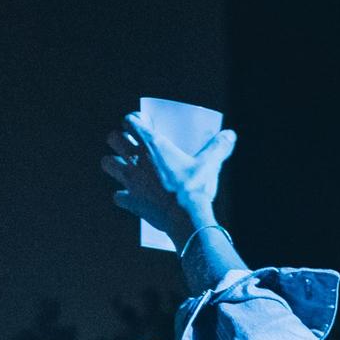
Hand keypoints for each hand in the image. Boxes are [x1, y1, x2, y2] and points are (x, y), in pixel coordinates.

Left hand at [101, 112, 236, 242]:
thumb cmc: (195, 188)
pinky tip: (132, 196)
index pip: (130, 121)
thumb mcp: (210, 164)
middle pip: (113, 139)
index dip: (134, 120)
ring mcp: (130, 181)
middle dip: (119, 139)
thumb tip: (230, 135)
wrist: (187, 219)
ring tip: (125, 167)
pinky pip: (118, 196)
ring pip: (108, 164)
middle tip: (131, 143)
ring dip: (114, 163)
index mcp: (152, 145)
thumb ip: (218, 147)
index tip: (142, 123)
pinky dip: (123, 195)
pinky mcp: (131, 201)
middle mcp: (135, 160)